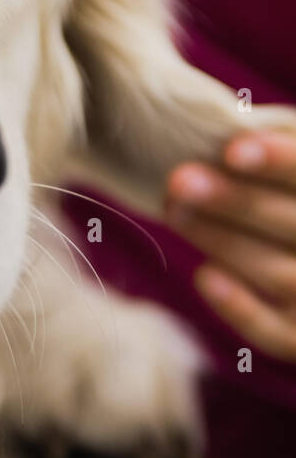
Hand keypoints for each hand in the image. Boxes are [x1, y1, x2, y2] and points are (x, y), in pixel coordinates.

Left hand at [166, 130, 295, 360]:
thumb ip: (283, 144)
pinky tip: (204, 275)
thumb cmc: (288, 201)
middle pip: (294, 224)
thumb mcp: (291, 172)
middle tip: (178, 181)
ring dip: (225, 242)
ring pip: (281, 273)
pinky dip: (241, 309)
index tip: (232, 149)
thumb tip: (235, 124)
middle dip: (237, 202)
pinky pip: (277, 333)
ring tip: (174, 211)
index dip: (281, 162)